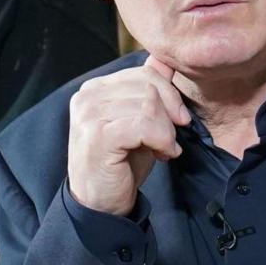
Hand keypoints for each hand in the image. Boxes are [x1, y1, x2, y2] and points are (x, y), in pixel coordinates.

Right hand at [66, 55, 189, 216]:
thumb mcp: (139, 121)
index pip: (145, 73)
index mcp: (95, 88)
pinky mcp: (98, 135)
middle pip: (149, 85)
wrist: (101, 205)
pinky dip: (161, 140)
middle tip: (170, 139)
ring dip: (166, 131)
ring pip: (149, 104)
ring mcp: (89, 115)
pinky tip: (161, 154)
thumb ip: (149, 90)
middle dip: (170, 113)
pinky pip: (144, 125)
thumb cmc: (121, 163)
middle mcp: (87, 96)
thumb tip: (164, 60)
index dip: (170, 95)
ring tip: (163, 149)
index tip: (178, 121)